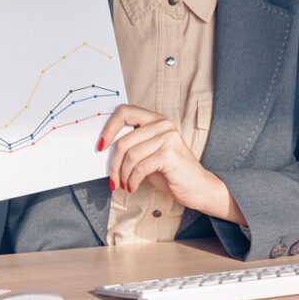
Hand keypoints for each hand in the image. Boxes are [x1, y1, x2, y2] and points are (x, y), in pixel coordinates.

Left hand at [97, 104, 244, 223]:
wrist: (198, 188)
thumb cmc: (170, 172)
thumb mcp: (148, 155)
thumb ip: (132, 146)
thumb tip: (103, 149)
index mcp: (155, 120)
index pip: (124, 112)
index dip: (108, 128)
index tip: (100, 146)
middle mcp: (163, 124)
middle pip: (124, 140)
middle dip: (113, 164)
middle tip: (113, 180)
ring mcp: (168, 138)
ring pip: (130, 155)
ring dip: (123, 175)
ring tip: (125, 185)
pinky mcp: (170, 154)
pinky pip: (140, 167)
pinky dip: (132, 180)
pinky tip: (133, 187)